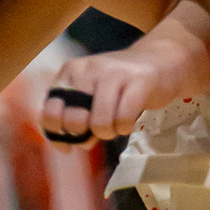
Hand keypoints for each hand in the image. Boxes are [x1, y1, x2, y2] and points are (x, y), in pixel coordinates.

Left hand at [40, 49, 172, 145]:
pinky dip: (125, 128)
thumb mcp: (90, 92)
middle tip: (99, 130)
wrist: (159, 62)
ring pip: (100, 123)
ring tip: (116, 126)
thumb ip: (73, 114)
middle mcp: (88, 69)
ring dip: (108, 133)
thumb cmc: (119, 84)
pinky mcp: (138, 81)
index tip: (72, 138)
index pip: (50, 110)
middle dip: (86, 135)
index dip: (58, 132)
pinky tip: (128, 122)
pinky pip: (123, 120)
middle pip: (75, 120)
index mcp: (70, 71)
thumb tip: (63, 147)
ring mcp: (113, 73)